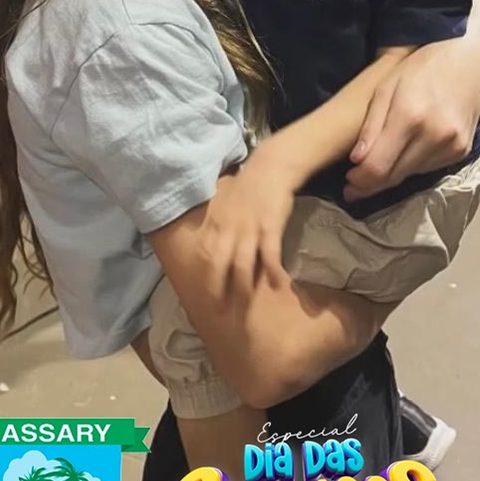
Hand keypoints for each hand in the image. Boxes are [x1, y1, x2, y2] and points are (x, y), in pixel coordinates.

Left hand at [201, 151, 295, 300]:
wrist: (270, 167)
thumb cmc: (248, 187)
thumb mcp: (223, 203)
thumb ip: (216, 224)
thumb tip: (208, 244)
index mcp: (216, 223)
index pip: (205, 256)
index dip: (204, 278)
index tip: (202, 298)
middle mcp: (228, 228)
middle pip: (220, 266)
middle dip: (218, 290)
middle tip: (219, 312)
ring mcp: (249, 228)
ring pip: (242, 264)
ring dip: (243, 288)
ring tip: (245, 307)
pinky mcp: (269, 226)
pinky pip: (269, 253)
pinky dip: (272, 270)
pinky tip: (277, 284)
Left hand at [345, 39, 479, 201]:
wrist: (468, 61)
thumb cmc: (420, 68)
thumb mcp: (385, 88)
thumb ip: (371, 126)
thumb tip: (356, 161)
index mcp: (409, 116)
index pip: (378, 166)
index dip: (360, 181)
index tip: (347, 182)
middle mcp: (434, 136)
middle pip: (395, 176)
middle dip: (371, 184)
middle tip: (353, 184)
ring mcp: (452, 145)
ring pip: (411, 175)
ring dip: (391, 175)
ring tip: (376, 167)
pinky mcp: (462, 151)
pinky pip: (428, 169)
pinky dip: (411, 167)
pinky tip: (403, 156)